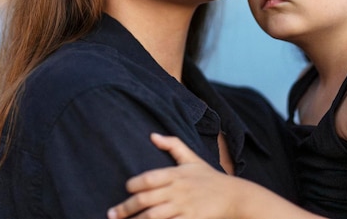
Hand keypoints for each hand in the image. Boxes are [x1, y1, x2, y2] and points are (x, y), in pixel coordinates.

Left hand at [107, 133, 242, 218]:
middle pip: (146, 199)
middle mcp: (178, 191)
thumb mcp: (192, 158)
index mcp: (176, 174)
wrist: (233, 197)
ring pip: (154, 216)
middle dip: (126, 207)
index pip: (149, 178)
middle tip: (112, 214)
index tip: (127, 189)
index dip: (134, 184)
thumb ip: (172, 145)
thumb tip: (152, 135)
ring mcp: (184, 208)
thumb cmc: (209, 177)